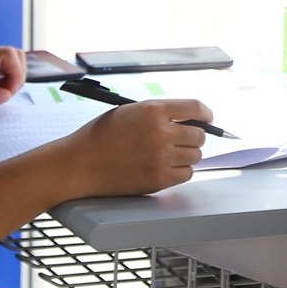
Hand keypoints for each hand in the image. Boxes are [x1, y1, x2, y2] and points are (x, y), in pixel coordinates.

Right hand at [67, 99, 212, 194]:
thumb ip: (158, 113)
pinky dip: (180, 171)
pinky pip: (186, 174)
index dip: (205, 114)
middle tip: (185, 140)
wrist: (79, 164)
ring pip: (195, 156)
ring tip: (169, 155)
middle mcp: (160, 133)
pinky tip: (166, 167)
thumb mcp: (130, 112)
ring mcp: (160, 157)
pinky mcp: (158, 179)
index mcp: (153, 111)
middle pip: (199, 135)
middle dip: (195, 137)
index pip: (195, 108)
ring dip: (187, 155)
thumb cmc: (100, 136)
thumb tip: (188, 119)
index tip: (207, 119)